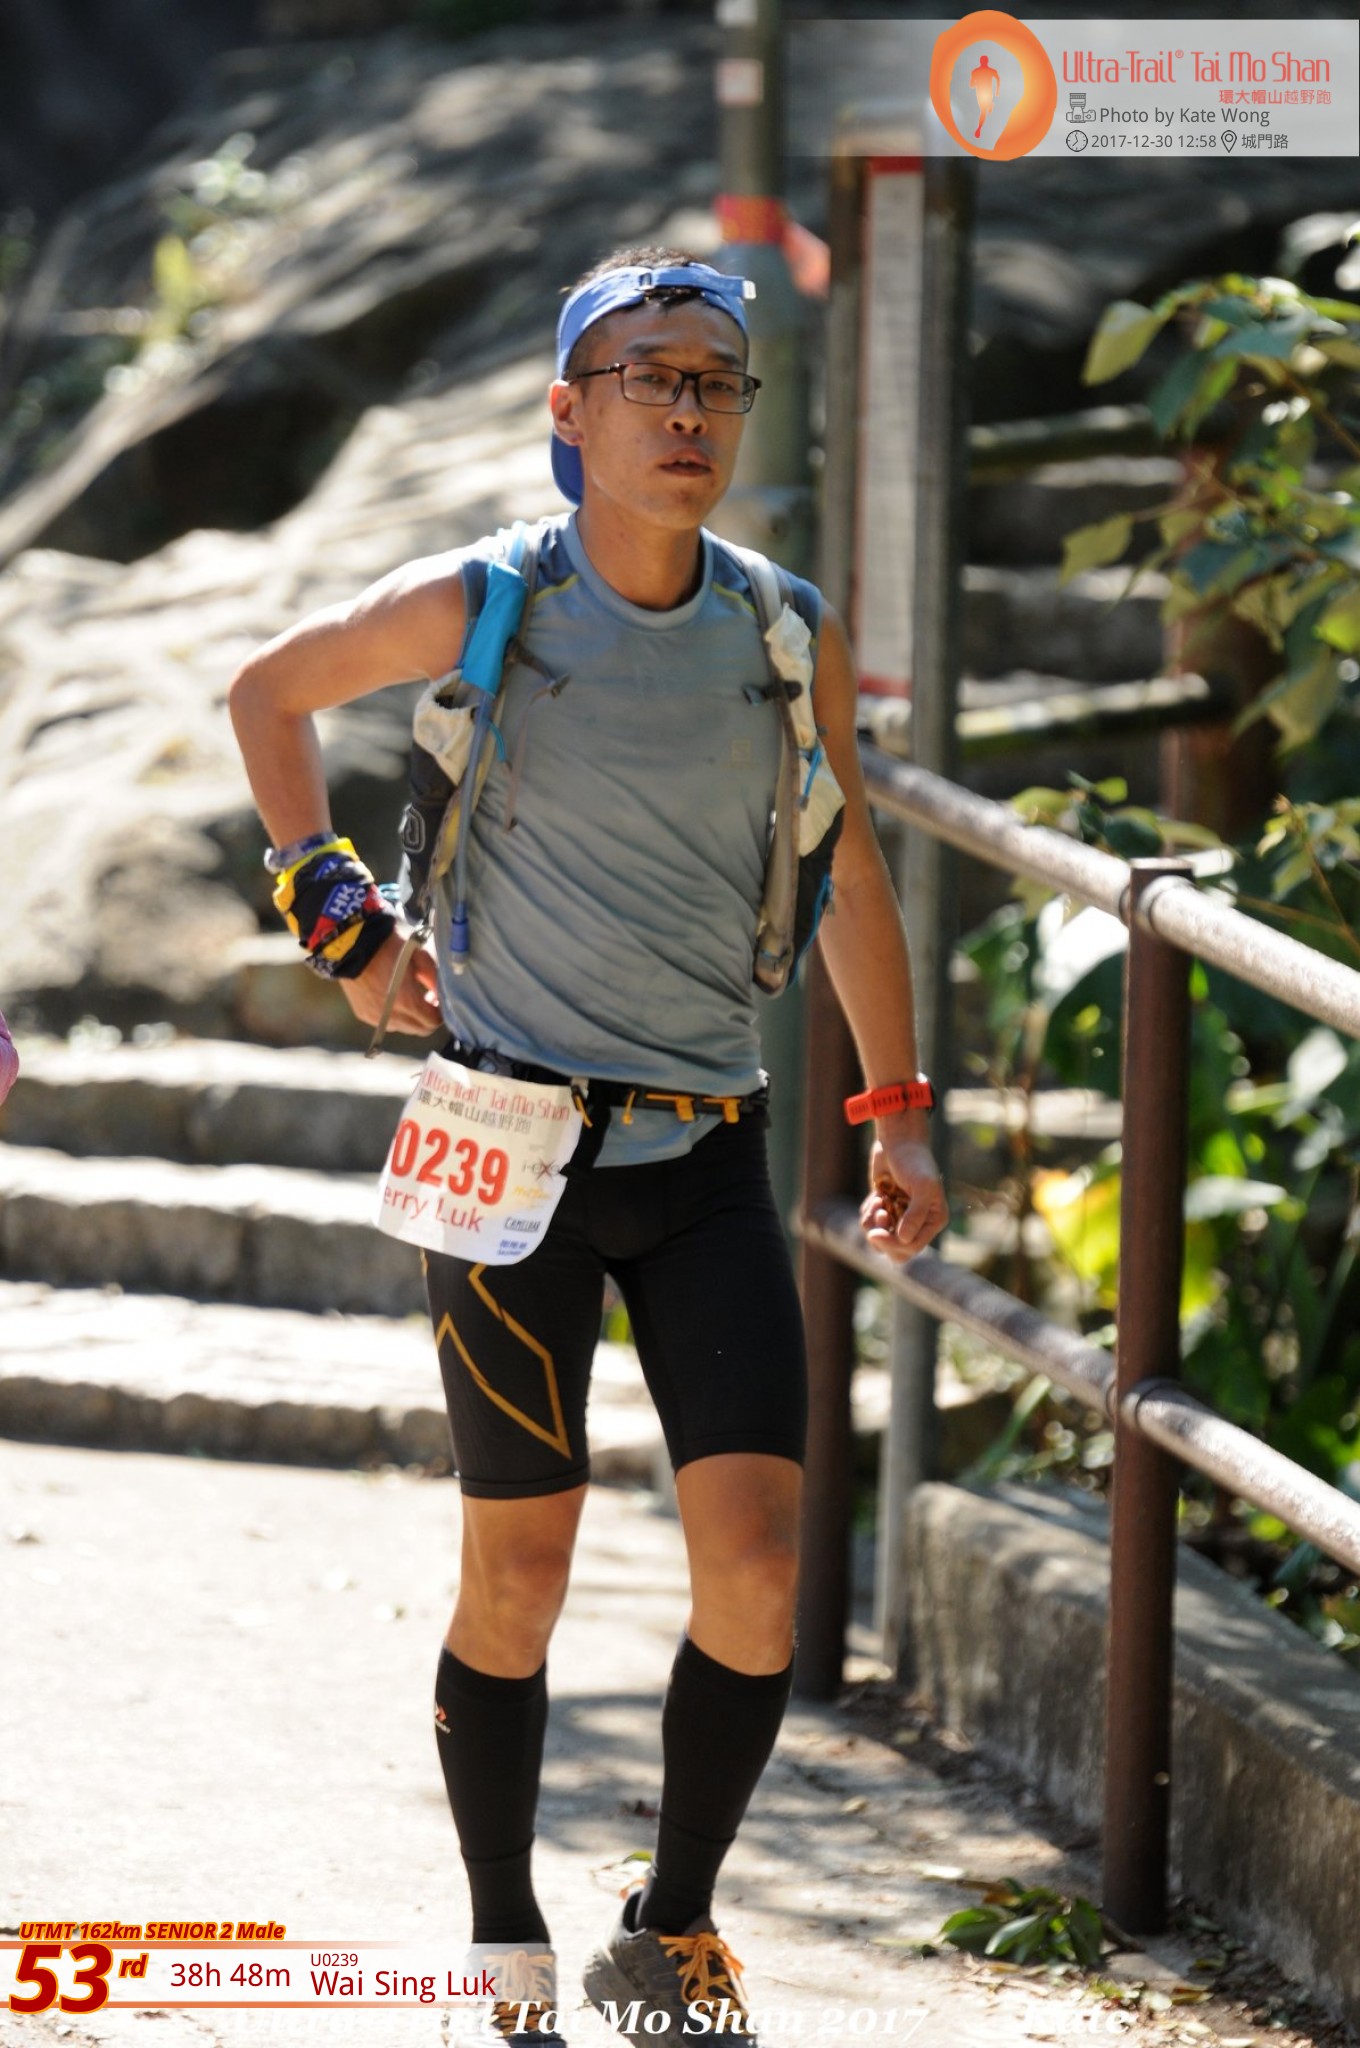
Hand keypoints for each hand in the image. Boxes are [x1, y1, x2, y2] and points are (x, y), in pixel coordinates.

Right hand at [338, 926, 443, 1036]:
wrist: (351, 943)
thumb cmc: (389, 946)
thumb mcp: (419, 957)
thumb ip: (434, 980)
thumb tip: (442, 996)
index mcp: (407, 1002)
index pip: (432, 1022)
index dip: (440, 1012)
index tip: (437, 998)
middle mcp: (391, 1016)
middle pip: (419, 1030)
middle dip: (427, 1017)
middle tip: (425, 998)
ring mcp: (375, 1018)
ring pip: (403, 1028)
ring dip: (410, 1018)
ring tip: (407, 997)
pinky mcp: (363, 1015)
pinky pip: (385, 1023)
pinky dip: (393, 1016)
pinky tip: (390, 997)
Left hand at [859, 1135, 946, 1263]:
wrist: (898, 1141)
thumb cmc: (914, 1161)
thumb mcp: (922, 1185)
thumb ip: (916, 1214)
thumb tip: (904, 1239)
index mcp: (934, 1220)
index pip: (912, 1247)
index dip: (892, 1244)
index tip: (876, 1233)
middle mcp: (919, 1223)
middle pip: (896, 1251)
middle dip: (882, 1238)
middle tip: (879, 1216)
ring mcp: (900, 1217)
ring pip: (880, 1239)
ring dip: (874, 1223)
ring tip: (878, 1201)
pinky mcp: (884, 1209)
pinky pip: (871, 1224)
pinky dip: (868, 1213)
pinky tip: (876, 1195)